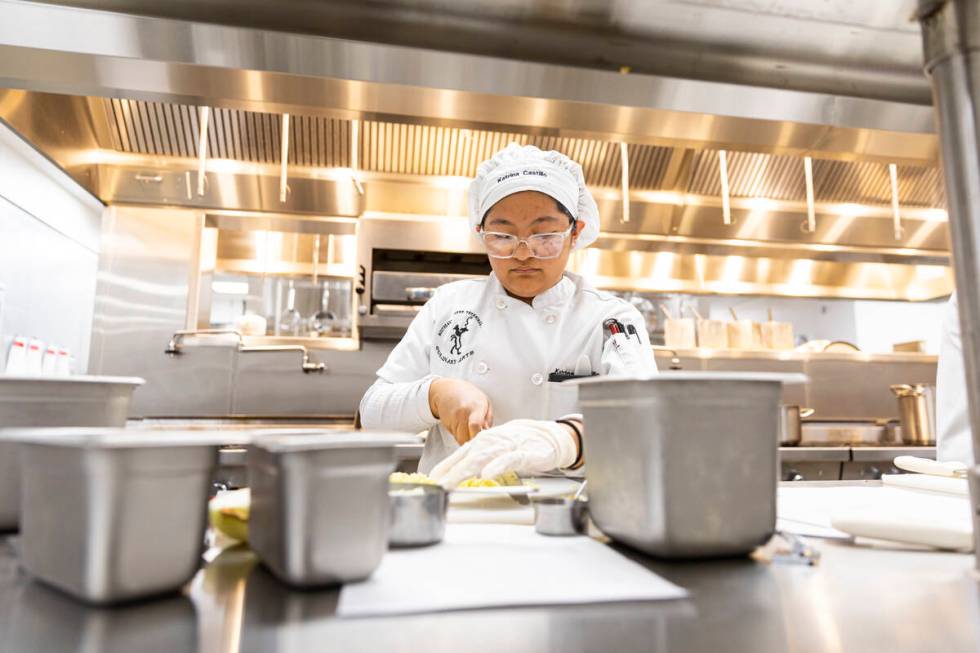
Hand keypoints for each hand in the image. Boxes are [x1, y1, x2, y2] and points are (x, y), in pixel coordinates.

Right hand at [428, 378, 492, 444]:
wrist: (446, 390)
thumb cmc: (468, 395)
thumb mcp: (485, 401)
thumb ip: (489, 418)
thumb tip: (488, 432)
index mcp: (476, 406)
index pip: (475, 425)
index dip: (477, 436)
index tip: (483, 441)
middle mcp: (463, 413)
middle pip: (467, 437)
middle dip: (474, 442)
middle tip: (478, 439)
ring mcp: (454, 419)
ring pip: (460, 439)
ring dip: (467, 440)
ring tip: (471, 431)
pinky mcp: (447, 424)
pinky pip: (455, 436)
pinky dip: (460, 436)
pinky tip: (462, 427)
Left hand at [429, 419, 576, 488]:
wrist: (546, 435)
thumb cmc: (519, 442)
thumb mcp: (494, 448)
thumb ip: (477, 458)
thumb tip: (457, 471)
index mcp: (483, 442)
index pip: (459, 455)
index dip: (445, 467)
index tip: (432, 479)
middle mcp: (491, 443)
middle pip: (467, 457)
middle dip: (450, 472)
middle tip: (438, 484)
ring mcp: (506, 447)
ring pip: (483, 458)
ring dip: (466, 470)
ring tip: (453, 482)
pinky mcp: (522, 454)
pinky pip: (507, 460)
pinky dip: (496, 467)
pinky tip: (487, 474)